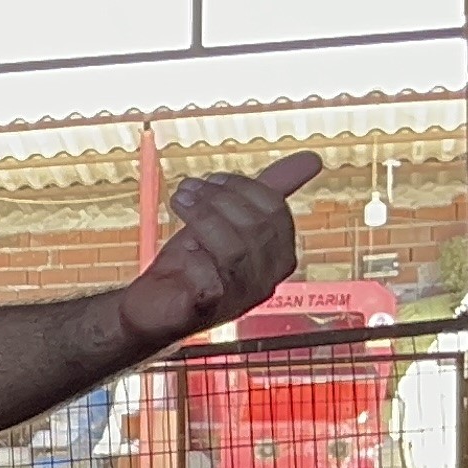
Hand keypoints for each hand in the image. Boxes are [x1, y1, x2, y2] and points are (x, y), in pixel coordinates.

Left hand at [118, 150, 324, 345]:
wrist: (153, 306)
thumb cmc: (193, 261)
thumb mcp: (227, 219)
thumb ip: (267, 191)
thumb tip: (313, 157)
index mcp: (279, 256)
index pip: (275, 211)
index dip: (243, 187)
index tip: (210, 179)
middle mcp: (267, 280)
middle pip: (257, 227)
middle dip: (220, 199)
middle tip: (188, 186)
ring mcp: (240, 298)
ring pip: (235, 249)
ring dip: (204, 217)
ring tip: (179, 200)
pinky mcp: (209, 311)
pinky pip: (209, 280)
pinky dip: (193, 258)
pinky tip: (181, 249)